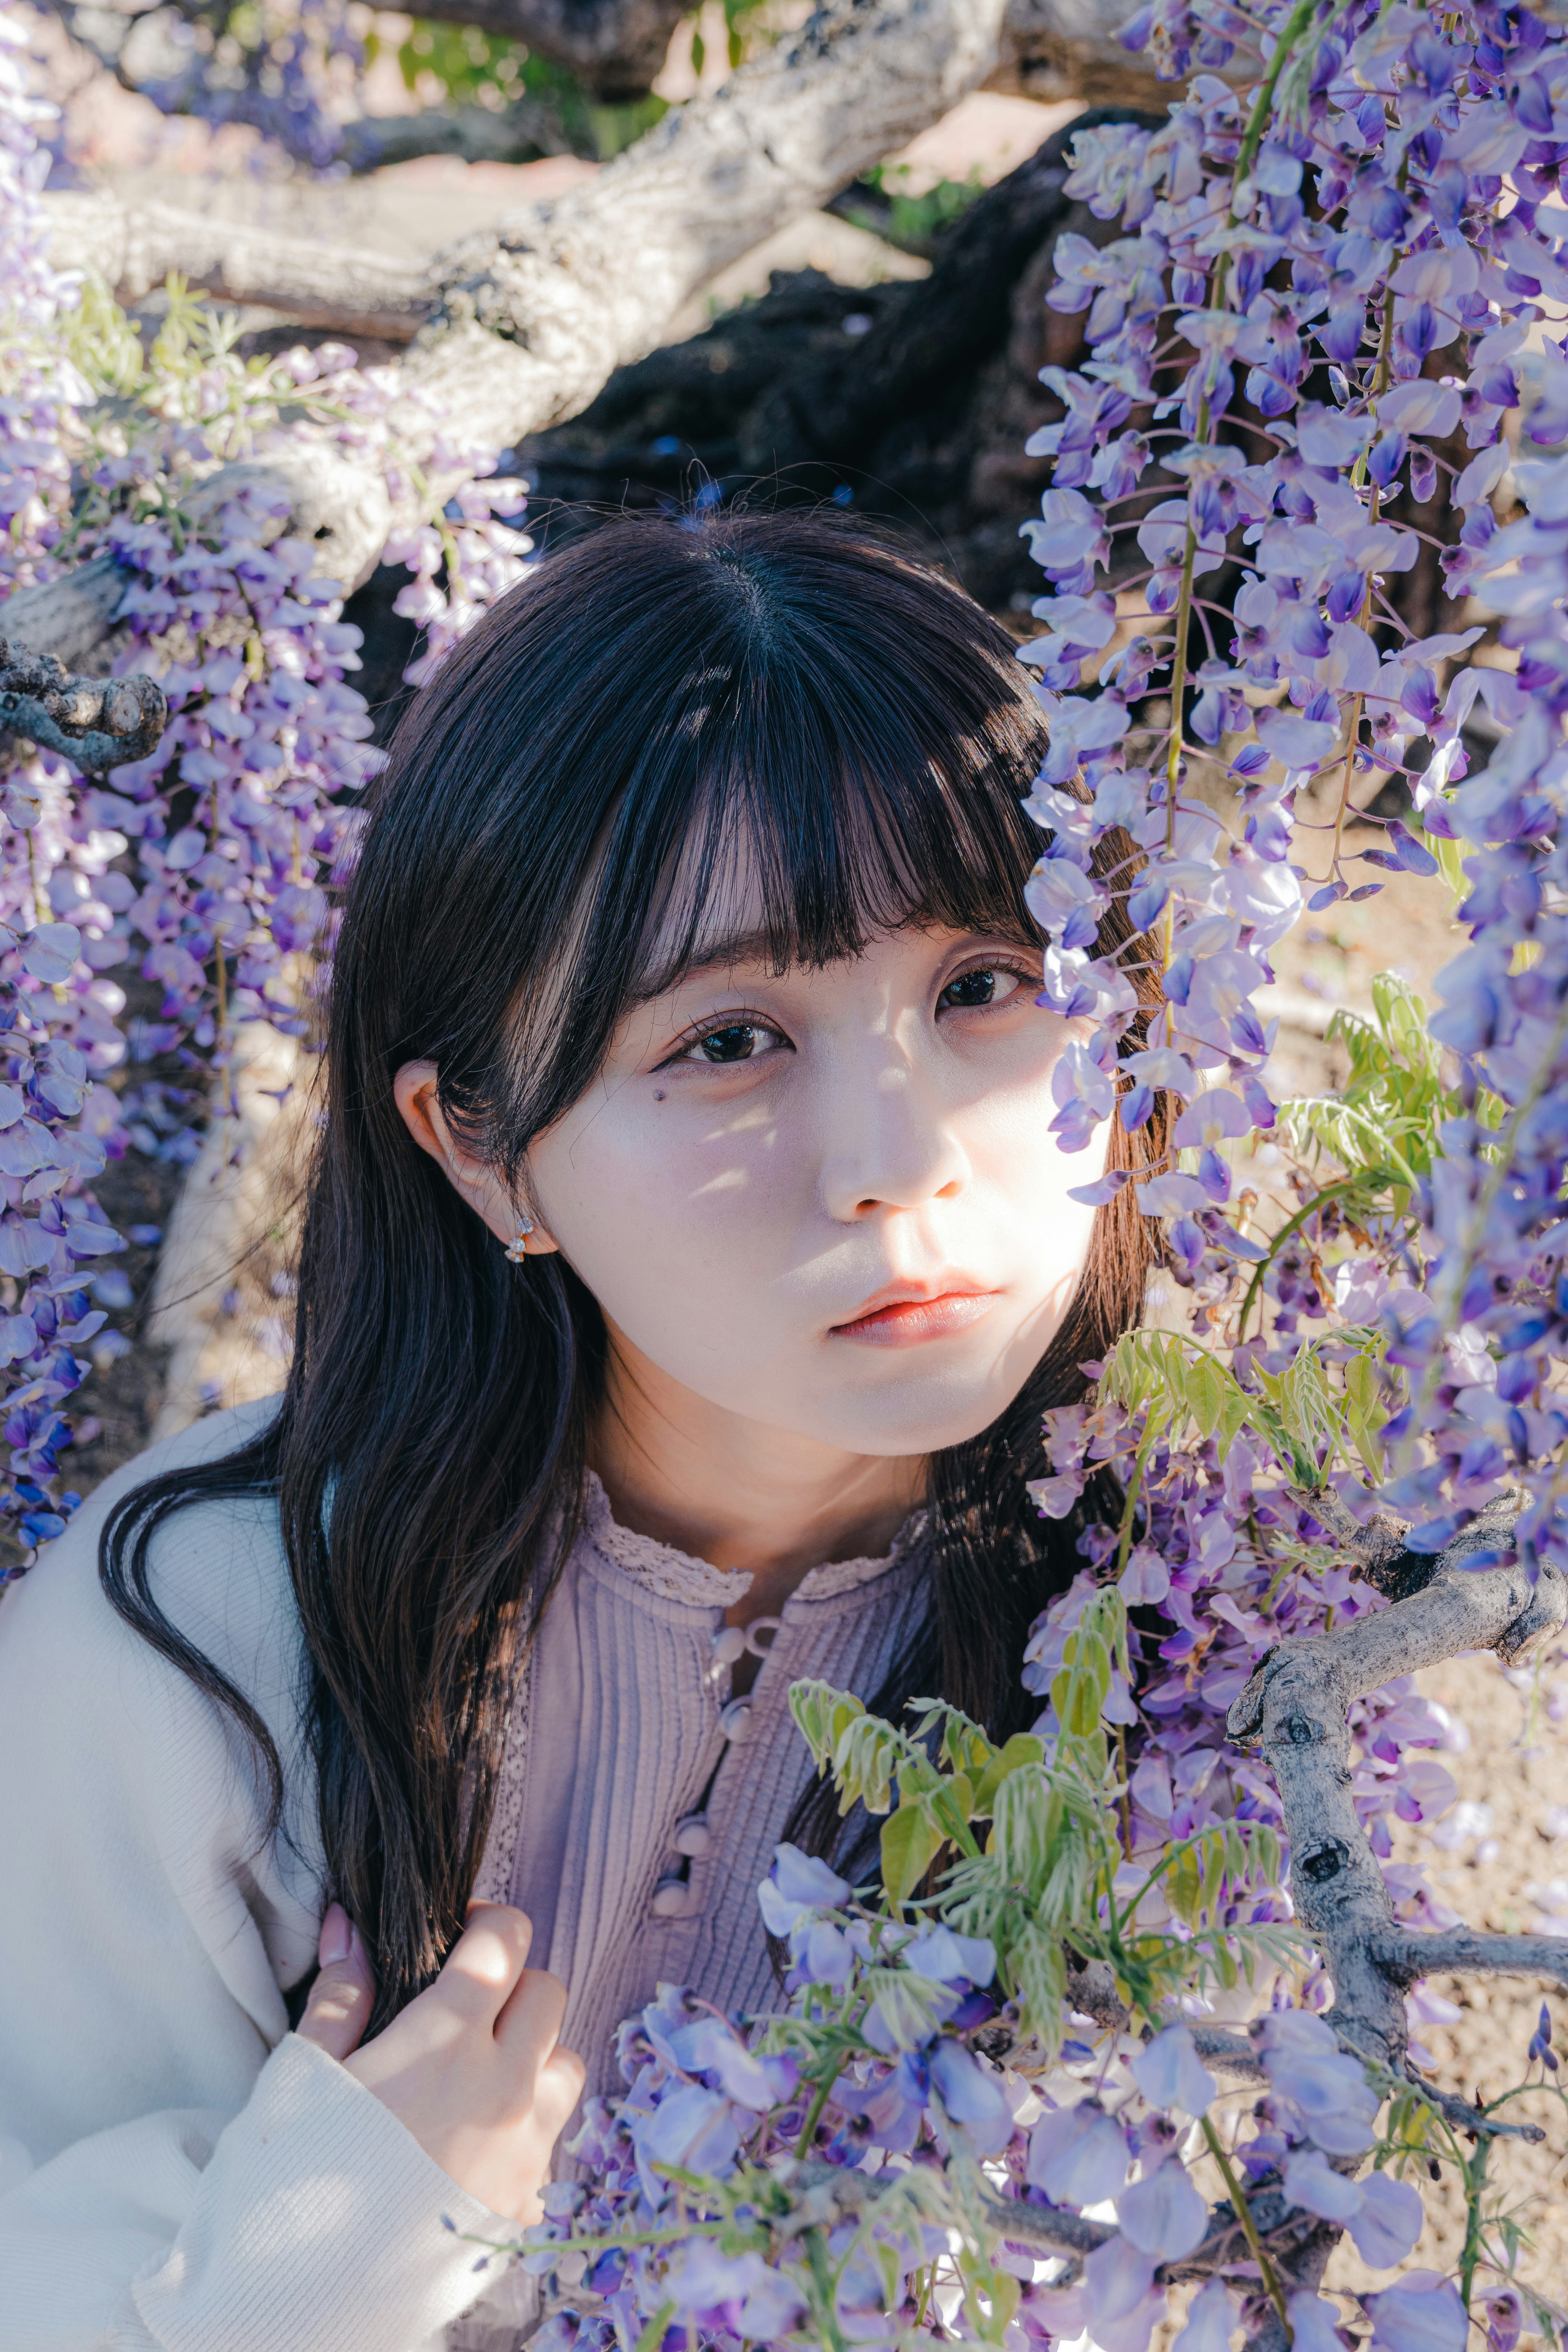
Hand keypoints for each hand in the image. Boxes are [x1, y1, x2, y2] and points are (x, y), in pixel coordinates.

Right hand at [296, 1900, 584, 2221]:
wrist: (302, 2312)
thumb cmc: (288, 2188)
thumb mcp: (299, 2077)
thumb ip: (339, 1996)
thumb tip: (350, 1928)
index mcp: (445, 2042)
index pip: (505, 1942)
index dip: (486, 1925)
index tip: (461, 1934)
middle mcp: (501, 2088)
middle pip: (548, 1994)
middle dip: (512, 1984)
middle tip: (466, 2004)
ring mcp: (521, 2151)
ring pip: (564, 2065)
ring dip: (532, 2055)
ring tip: (477, 2074)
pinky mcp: (524, 2206)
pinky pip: (551, 2139)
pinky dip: (526, 2123)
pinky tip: (473, 2140)